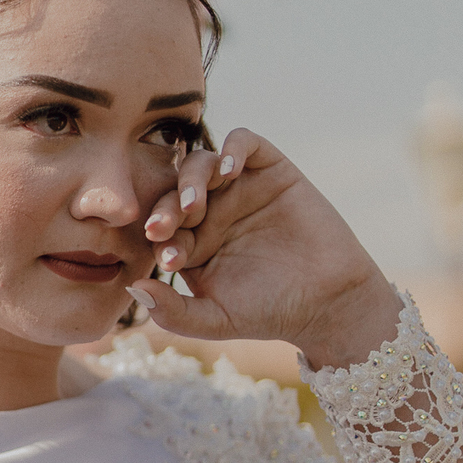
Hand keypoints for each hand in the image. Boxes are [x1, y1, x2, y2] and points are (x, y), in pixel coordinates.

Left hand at [131, 129, 401, 370]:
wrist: (329, 301)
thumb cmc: (269, 313)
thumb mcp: (214, 320)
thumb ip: (172, 312)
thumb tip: (134, 288)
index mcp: (190, 243)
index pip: (161, 229)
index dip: (158, 240)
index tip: (167, 259)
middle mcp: (210, 212)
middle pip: (173, 193)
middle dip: (165, 208)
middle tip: (165, 226)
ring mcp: (239, 188)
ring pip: (201, 164)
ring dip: (190, 179)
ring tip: (196, 203)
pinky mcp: (271, 170)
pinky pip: (243, 143)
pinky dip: (232, 150)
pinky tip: (228, 172)